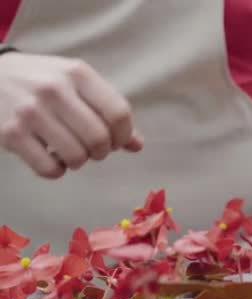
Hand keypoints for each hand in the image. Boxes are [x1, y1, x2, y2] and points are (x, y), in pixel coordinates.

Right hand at [0, 53, 142, 178]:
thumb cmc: (41, 81)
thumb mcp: (75, 83)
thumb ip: (107, 109)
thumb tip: (138, 145)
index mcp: (77, 73)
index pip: (118, 113)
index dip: (124, 135)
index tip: (116, 140)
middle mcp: (54, 89)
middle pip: (100, 138)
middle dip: (102, 151)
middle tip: (93, 149)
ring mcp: (30, 112)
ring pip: (76, 156)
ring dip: (79, 161)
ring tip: (71, 151)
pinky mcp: (10, 134)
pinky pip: (49, 169)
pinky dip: (56, 170)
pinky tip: (51, 157)